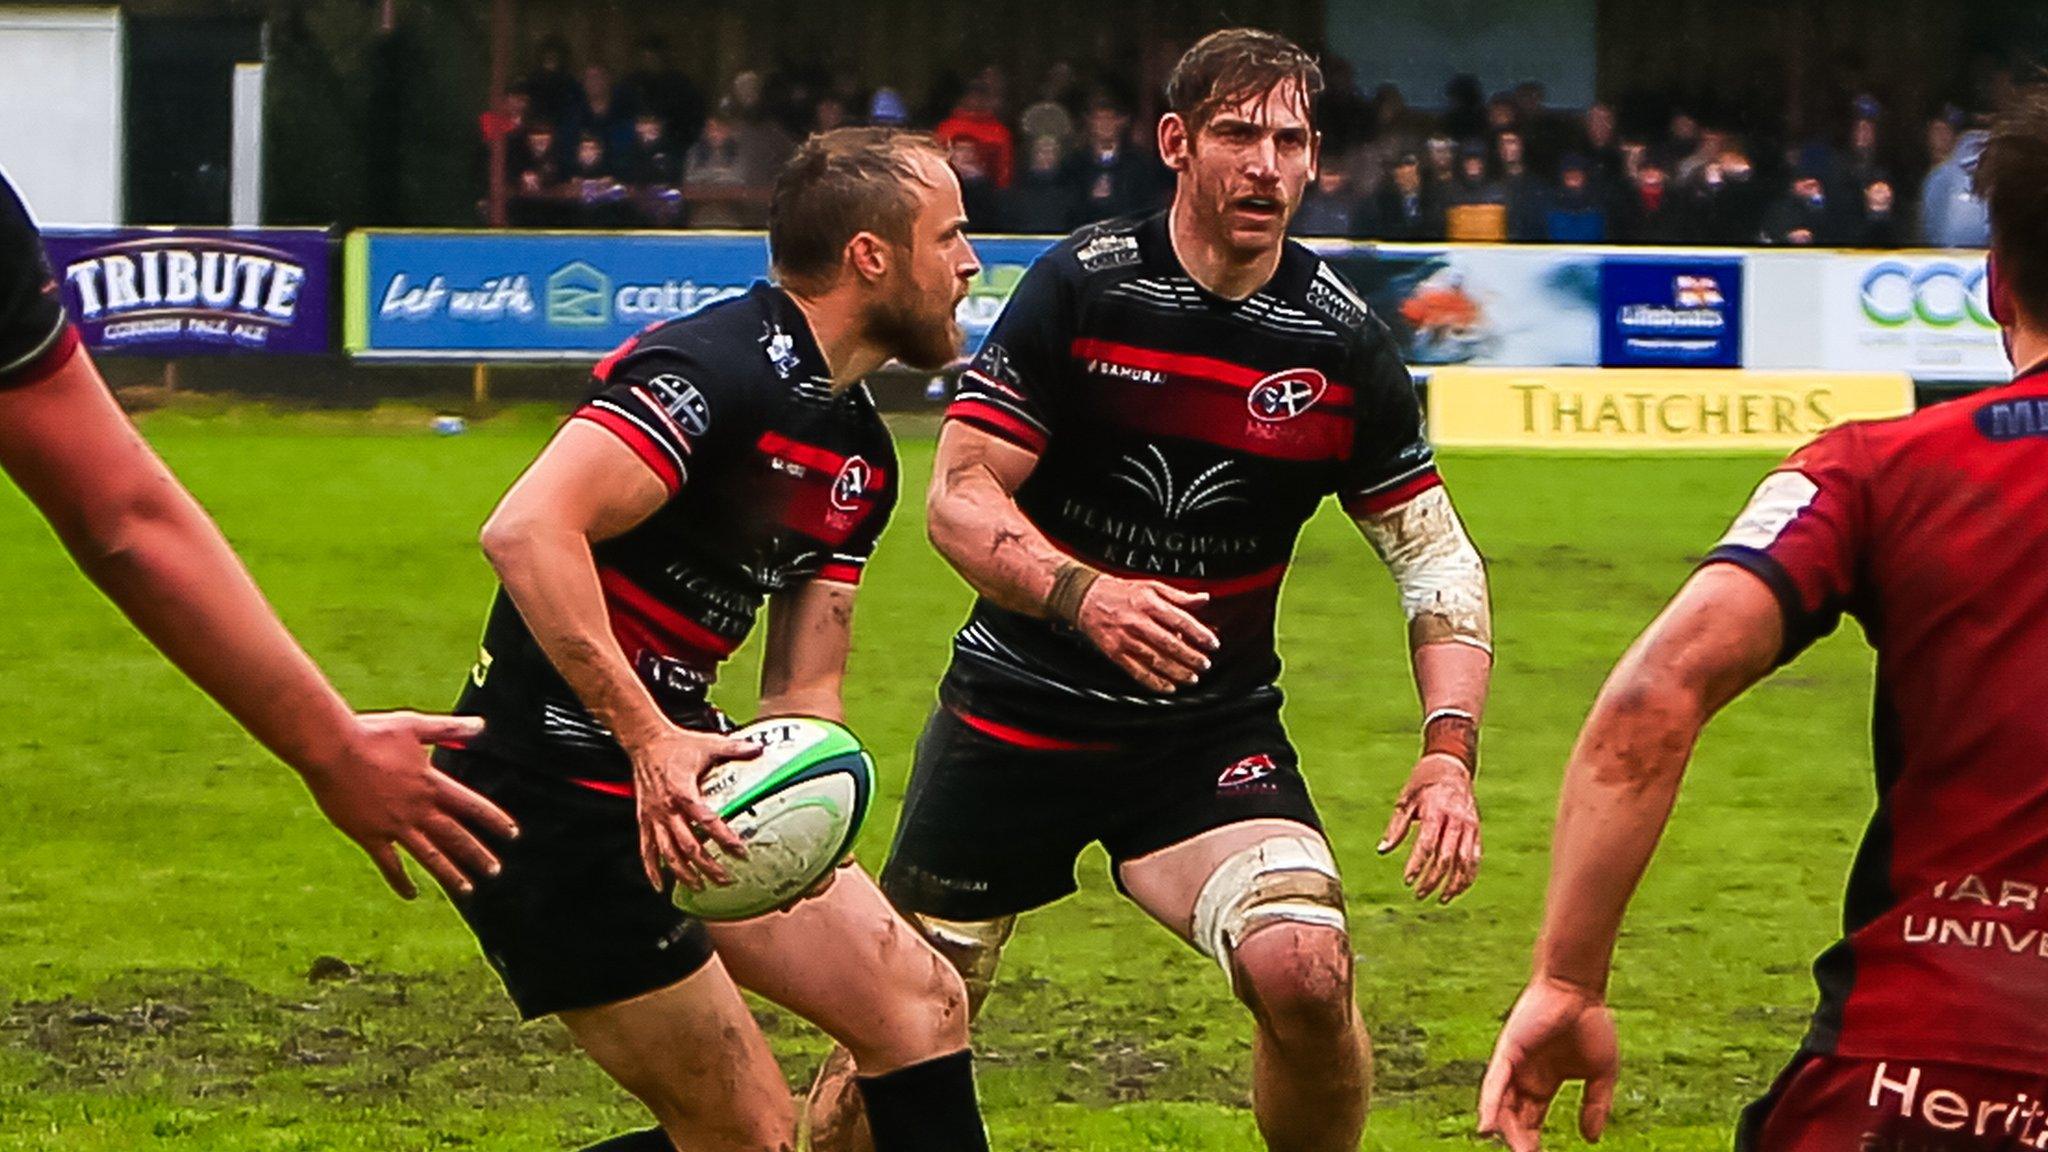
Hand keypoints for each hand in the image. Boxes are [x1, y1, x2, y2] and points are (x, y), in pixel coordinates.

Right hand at [300, 711, 519, 899]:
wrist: (331, 749)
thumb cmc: (371, 733)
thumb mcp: (416, 726)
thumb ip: (450, 730)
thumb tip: (482, 724)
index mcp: (432, 784)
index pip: (472, 806)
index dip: (494, 820)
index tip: (512, 834)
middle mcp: (419, 808)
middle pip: (456, 836)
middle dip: (478, 855)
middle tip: (495, 871)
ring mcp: (395, 825)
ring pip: (430, 856)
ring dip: (450, 874)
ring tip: (468, 890)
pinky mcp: (370, 836)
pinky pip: (390, 865)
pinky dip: (401, 881)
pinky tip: (412, 894)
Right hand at [630, 726, 760, 891]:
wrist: (644, 741)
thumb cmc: (675, 744)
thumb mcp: (708, 744)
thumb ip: (734, 748)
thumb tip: (759, 748)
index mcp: (684, 792)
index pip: (707, 821)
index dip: (724, 838)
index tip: (741, 852)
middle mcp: (667, 808)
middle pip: (688, 845)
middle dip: (707, 865)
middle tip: (725, 879)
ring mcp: (654, 817)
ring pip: (667, 852)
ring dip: (683, 873)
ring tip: (699, 886)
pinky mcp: (644, 819)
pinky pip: (646, 849)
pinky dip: (652, 869)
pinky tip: (660, 885)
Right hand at [1074, 575, 1218, 692]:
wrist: (1087, 598)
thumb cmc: (1122, 592)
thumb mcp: (1152, 586)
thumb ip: (1179, 595)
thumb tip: (1204, 599)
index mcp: (1149, 603)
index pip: (1180, 620)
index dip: (1200, 634)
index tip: (1213, 643)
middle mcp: (1137, 622)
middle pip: (1170, 643)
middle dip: (1191, 656)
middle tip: (1205, 664)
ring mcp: (1125, 639)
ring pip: (1155, 660)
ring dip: (1176, 672)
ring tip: (1192, 678)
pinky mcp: (1115, 653)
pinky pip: (1137, 671)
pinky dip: (1154, 682)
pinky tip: (1168, 687)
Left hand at [1378, 753, 1480, 901]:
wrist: (1451, 765)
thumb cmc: (1423, 783)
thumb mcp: (1405, 800)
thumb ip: (1395, 827)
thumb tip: (1382, 851)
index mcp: (1436, 811)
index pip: (1427, 844)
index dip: (1417, 864)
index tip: (1407, 880)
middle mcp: (1457, 820)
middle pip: (1446, 857)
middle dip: (1432, 879)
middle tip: (1417, 893)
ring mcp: (1470, 826)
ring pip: (1465, 862)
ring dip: (1454, 884)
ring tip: (1440, 899)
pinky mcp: (1477, 830)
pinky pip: (1475, 858)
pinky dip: (1468, 876)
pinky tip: (1457, 889)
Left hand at [1478, 976, 1618, 1150]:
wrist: (1580, 989)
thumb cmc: (1590, 1023)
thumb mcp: (1601, 1074)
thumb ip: (1595, 1106)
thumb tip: (1590, 1139)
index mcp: (1542, 1082)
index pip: (1530, 1121)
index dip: (1531, 1143)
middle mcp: (1523, 1076)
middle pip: (1513, 1118)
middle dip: (1518, 1142)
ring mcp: (1513, 1064)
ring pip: (1500, 1106)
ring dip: (1504, 1130)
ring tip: (1510, 1150)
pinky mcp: (1507, 1051)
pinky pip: (1493, 1083)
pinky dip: (1489, 1105)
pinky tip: (1487, 1127)